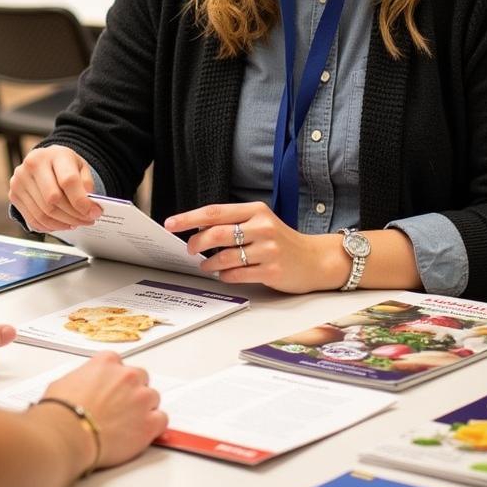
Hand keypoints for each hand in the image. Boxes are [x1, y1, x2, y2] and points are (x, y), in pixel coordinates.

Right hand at [8, 145, 101, 232]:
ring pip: (43, 212)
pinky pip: (33, 219)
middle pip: (54, 199)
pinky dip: (50, 226)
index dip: (82, 201)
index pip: (68, 181)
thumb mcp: (80, 167)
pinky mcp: (14, 194)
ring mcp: (19, 180)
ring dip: (63, 223)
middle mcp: (32, 165)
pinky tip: (62, 224)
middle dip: (74, 215)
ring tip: (76, 223)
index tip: (94, 212)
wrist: (43, 161)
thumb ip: (87, 185)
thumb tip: (90, 208)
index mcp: (54, 154)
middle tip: (87, 221)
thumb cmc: (63, 165)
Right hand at [43, 353, 166, 469]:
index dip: (115, 379)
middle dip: (132, 391)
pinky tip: (142, 432)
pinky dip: (155, 426)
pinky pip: (162, 419)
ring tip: (128, 423)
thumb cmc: (62, 412)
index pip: (119, 364)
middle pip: (140, 378)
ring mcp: (141, 398)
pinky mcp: (149, 422)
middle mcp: (128, 376)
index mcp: (107, 362)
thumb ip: (81, 380)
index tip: (112, 389)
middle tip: (120, 407)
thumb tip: (78, 390)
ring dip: (144, 408)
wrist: (68, 434)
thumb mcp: (63, 383)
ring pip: (153, 398)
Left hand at [164, 202, 347, 293]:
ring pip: (224, 257)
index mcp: (256, 210)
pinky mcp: (271, 270)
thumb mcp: (261, 222)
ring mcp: (268, 249)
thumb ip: (234, 223)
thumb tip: (198, 229)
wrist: (315, 259)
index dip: (189, 218)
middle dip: (197, 243)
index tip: (171, 224)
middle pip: (216, 234)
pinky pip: (237, 274)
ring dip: (209, 263)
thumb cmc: (281, 241)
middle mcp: (262, 227)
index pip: (215, 212)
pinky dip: (224, 276)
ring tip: (206, 265)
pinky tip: (223, 274)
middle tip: (190, 249)